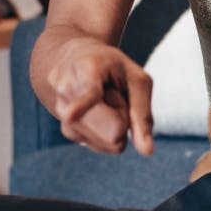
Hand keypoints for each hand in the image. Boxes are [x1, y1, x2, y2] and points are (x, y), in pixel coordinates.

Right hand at [47, 37, 153, 154]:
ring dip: (116, 124)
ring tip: (105, 99)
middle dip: (125, 119)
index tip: (71, 114)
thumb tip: (147, 151)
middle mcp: (68, 92)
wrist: (75, 60)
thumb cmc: (112, 68)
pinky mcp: (67, 131)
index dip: (81, 105)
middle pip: (114, 130)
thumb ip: (143, 113)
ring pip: (110, 141)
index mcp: (87, 69)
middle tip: (115, 94)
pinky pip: (104, 146)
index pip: (87, 94)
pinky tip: (98, 111)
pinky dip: (107, 132)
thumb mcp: (136, 78)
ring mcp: (63, 113)